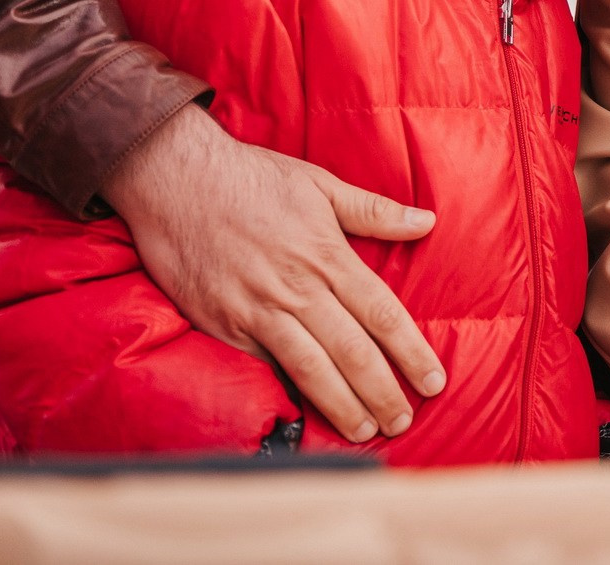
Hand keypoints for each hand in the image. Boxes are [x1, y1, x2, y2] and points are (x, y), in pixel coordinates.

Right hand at [101, 104, 443, 442]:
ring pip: (310, 368)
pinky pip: (262, 365)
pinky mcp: (222, 324)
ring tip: (365, 430)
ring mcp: (258, 310)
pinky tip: (306, 414)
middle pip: (352, 351)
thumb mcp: (321, 184)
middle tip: (403, 422)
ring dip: (341, 404)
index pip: (382, 314)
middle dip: (383, 392)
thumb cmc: (253, 178)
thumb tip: (427, 220)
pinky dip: (286, 391)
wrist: (176, 178)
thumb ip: (375, 211)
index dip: (411, 352)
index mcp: (328, 256)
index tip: (433, 381)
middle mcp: (297, 289)